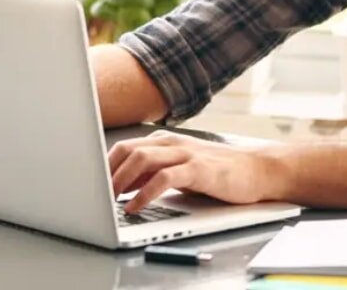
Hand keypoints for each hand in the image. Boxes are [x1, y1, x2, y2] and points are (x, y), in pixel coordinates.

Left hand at [108, 130, 278, 212]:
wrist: (258, 169)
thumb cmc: (218, 172)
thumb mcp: (180, 169)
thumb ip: (153, 173)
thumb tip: (121, 186)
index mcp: (165, 141)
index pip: (125, 147)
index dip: (103, 165)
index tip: (89, 183)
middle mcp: (173, 143)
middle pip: (128, 150)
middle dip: (107, 172)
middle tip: (93, 193)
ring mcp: (186, 154)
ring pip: (143, 159)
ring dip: (120, 180)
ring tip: (108, 200)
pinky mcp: (199, 170)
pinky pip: (164, 178)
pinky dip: (145, 193)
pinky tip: (135, 206)